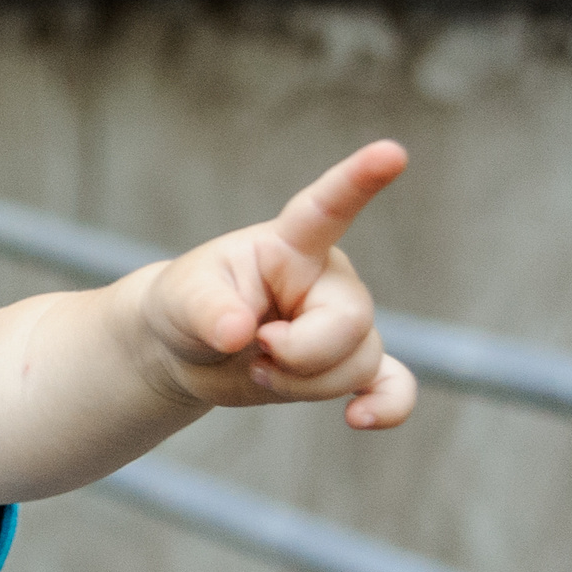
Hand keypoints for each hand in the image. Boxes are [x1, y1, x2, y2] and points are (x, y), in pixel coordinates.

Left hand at [139, 141, 417, 429]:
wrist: (187, 350)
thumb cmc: (185, 306)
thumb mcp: (180, 299)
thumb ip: (208, 310)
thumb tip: (240, 335)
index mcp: (291, 245)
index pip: (326, 209)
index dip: (357, 181)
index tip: (391, 152)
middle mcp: (328, 279)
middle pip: (349, 323)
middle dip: (300, 353)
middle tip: (255, 349)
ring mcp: (342, 323)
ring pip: (357, 364)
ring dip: (303, 383)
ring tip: (258, 366)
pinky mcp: (344, 365)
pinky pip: (389, 384)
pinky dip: (386, 405)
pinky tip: (361, 419)